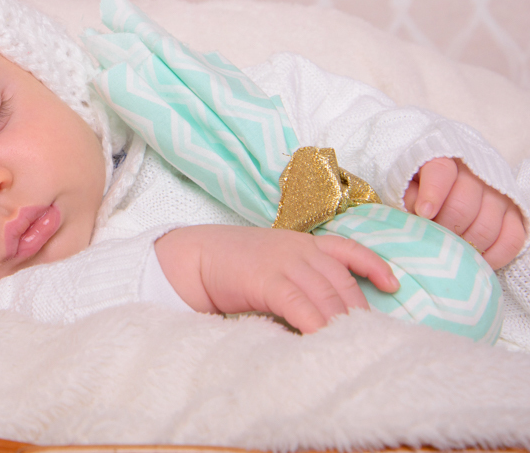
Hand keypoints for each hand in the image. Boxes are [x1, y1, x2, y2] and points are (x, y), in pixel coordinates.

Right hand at [154, 224, 398, 334]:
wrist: (194, 258)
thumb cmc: (232, 266)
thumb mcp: (272, 262)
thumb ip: (300, 279)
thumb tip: (328, 313)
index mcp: (302, 241)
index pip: (347, 249)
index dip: (373, 265)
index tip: (392, 284)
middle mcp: (298, 248)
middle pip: (342, 282)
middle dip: (359, 311)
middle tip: (370, 338)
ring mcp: (283, 261)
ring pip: (326, 295)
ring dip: (342, 323)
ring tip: (353, 345)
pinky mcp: (266, 279)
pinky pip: (300, 304)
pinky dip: (316, 324)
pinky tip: (323, 339)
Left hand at [404, 158, 526, 269]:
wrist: (456, 182)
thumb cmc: (424, 185)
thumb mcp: (409, 182)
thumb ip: (408, 193)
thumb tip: (416, 211)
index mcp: (445, 159)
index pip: (440, 172)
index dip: (433, 193)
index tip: (424, 213)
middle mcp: (477, 174)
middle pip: (462, 206)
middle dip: (444, 228)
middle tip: (433, 239)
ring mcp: (499, 195)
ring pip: (486, 227)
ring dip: (465, 246)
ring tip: (449, 250)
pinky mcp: (515, 215)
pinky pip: (511, 240)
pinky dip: (493, 256)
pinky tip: (475, 260)